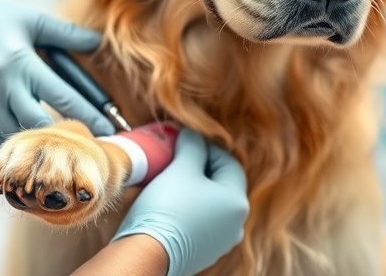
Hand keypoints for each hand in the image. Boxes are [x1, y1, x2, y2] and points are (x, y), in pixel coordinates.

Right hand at [0, 0, 115, 144]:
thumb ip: (66, 35)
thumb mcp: (30, 20)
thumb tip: (97, 43)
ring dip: (41, 141)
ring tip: (65, 147)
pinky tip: (32, 141)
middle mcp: (2, 87)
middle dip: (66, 136)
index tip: (108, 128)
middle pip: (40, 123)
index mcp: (20, 62)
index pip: (62, 97)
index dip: (88, 115)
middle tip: (89, 144)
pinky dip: (15, 140)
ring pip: (16, 134)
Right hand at [112, 129, 248, 275]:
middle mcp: (236, 224)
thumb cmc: (167, 207)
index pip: (228, 162)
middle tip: (179, 156)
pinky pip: (201, 221)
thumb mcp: (181, 169)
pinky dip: (190, 207)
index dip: (207, 146)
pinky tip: (171, 201)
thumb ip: (192, 146)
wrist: (147, 253)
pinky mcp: (204, 251)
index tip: (187, 139)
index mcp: (238, 202)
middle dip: (200, 166)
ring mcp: (221, 241)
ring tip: (173, 176)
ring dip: (195, 187)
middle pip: (221, 183)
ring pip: (210, 203)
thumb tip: (193, 133)